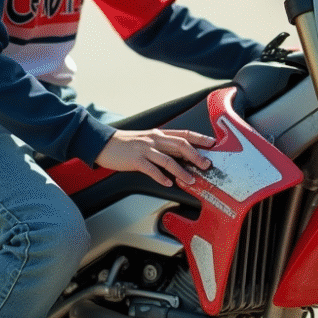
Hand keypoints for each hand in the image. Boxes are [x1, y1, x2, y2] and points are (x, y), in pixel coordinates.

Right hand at [95, 128, 214, 187]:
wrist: (105, 143)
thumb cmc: (127, 144)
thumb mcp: (148, 140)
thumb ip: (163, 146)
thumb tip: (181, 156)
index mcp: (159, 134)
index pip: (184, 134)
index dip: (199, 138)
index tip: (212, 144)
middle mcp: (154, 139)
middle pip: (180, 145)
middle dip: (196, 155)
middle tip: (207, 165)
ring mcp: (145, 149)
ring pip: (168, 159)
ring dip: (181, 171)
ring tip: (191, 180)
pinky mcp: (135, 159)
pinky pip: (151, 169)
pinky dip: (161, 177)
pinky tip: (168, 183)